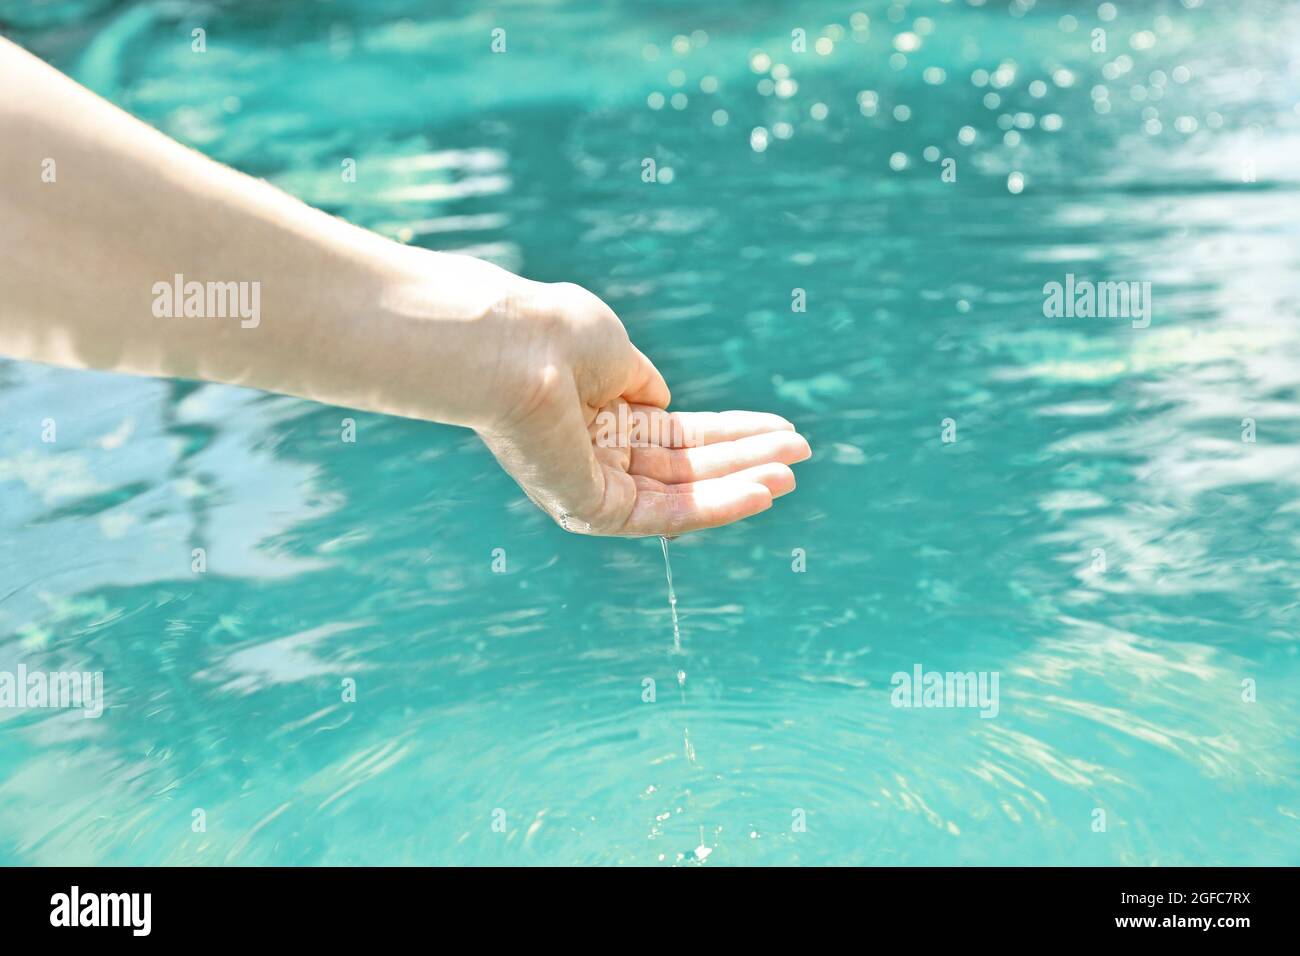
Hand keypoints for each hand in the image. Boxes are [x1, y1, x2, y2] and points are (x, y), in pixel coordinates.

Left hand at [473, 280, 811, 535]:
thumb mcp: (613, 349)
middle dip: (745, 459)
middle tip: (801, 454)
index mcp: (602, 413)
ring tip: (791, 475)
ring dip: (740, 483)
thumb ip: (641, 381)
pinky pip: (665, 514)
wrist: (511, 348)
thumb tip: (662, 402)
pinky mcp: (590, 509)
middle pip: (687, 465)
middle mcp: (597, 453)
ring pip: (682, 493)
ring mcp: (593, 483)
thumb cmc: (555, 334)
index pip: (679, 432)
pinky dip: (717, 504)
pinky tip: (761, 491)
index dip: (732, 432)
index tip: (781, 429)